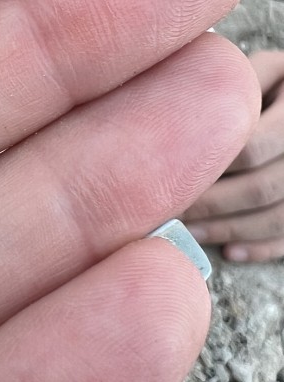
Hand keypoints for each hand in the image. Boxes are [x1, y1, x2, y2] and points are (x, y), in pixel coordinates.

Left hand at [184, 50, 283, 261]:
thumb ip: (240, 83)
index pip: (252, 149)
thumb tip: (186, 102)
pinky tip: (229, 251)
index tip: (167, 179)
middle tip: (171, 212)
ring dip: (229, 229)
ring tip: (191, 233)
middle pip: (262, 188)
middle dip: (212, 204)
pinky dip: (262, 248)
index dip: (210, 169)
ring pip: (277, 216)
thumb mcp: (270, 71)